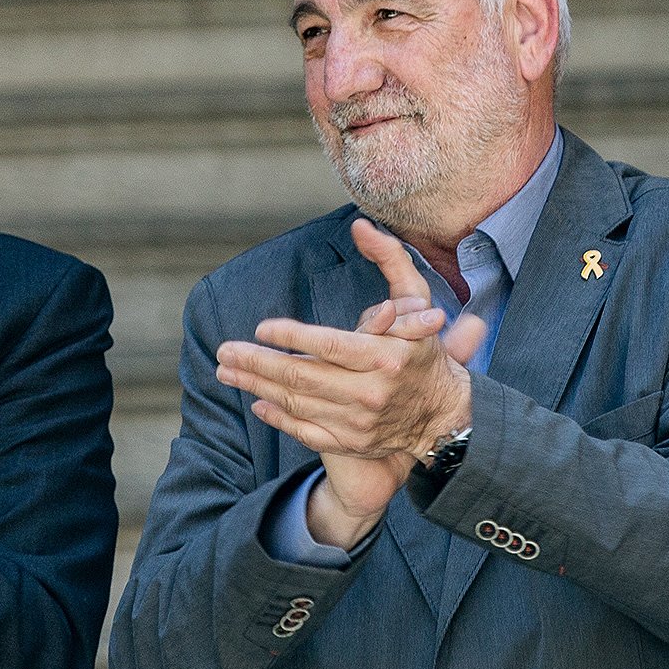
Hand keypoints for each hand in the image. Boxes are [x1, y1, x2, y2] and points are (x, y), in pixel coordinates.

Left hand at [219, 220, 484, 550]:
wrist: (444, 413)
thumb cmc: (424, 350)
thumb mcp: (418, 300)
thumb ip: (391, 261)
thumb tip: (360, 226)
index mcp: (386, 356)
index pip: (329, 345)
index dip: (291, 337)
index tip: (262, 327)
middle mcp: (371, 392)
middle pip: (302, 376)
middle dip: (257, 363)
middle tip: (225, 351)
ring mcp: (359, 422)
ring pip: (297, 403)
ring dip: (256, 386)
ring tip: (227, 372)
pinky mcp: (352, 442)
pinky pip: (307, 432)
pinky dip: (279, 418)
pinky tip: (257, 403)